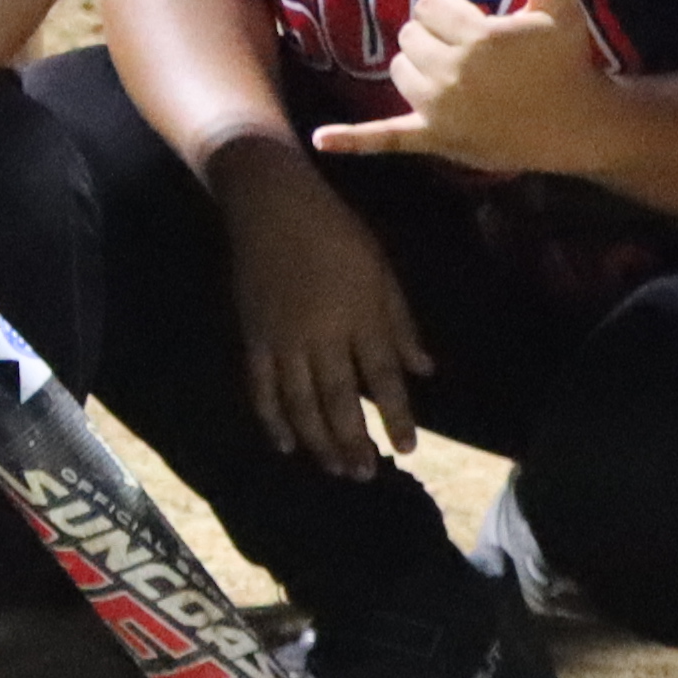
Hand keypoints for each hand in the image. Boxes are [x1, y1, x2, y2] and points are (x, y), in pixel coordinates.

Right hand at [220, 144, 430, 472]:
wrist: (270, 203)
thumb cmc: (335, 231)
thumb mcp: (381, 270)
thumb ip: (401, 323)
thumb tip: (425, 370)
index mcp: (359, 315)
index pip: (382, 379)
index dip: (397, 417)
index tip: (407, 449)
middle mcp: (321, 335)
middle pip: (339, 401)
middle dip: (354, 442)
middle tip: (366, 475)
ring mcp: (282, 339)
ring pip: (300, 403)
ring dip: (319, 442)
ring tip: (336, 470)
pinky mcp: (252, 337)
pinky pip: (261, 388)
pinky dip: (272, 420)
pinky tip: (286, 446)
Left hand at [313, 0, 614, 179]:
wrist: (579, 125)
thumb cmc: (569, 61)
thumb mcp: (560, 10)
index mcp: (477, 38)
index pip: (429, 5)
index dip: (448, 9)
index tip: (474, 20)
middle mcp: (452, 73)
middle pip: (410, 36)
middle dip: (433, 36)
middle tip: (467, 48)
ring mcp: (440, 109)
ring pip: (399, 71)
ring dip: (417, 67)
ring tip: (452, 72)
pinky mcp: (436, 138)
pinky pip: (387, 137)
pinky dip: (354, 140)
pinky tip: (321, 140)